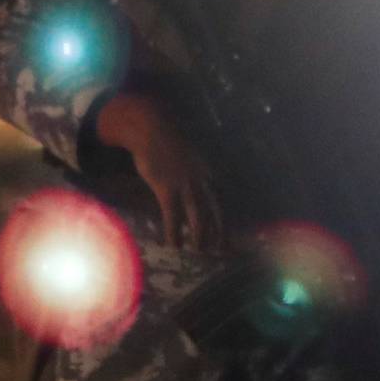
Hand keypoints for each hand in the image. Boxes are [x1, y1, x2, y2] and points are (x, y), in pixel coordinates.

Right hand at [96, 91, 221, 250]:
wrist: (151, 129)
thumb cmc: (167, 144)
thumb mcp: (190, 159)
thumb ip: (197, 175)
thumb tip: (198, 191)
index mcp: (208, 174)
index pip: (221, 202)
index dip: (225, 221)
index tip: (228, 237)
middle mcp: (202, 180)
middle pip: (215, 212)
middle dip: (218, 232)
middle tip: (218, 250)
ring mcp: (185, 184)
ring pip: (197, 216)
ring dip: (199, 236)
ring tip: (198, 251)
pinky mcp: (166, 188)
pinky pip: (173, 215)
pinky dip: (174, 231)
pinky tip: (173, 244)